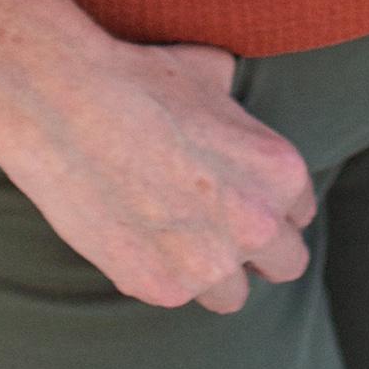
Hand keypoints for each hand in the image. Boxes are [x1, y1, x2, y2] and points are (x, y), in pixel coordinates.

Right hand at [0, 25, 317, 313]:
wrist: (68, 103)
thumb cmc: (138, 77)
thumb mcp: (209, 73)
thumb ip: (235, 107)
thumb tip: (229, 98)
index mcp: (279, 172)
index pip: (300, 214)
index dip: (270, 206)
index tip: (241, 201)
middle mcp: (256, 224)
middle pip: (285, 265)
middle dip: (258, 251)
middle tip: (219, 230)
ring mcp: (209, 263)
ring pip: (231, 295)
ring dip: (211, 274)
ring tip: (177, 241)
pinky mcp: (159, 286)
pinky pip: (172, 294)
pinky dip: (157, 273)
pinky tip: (131, 234)